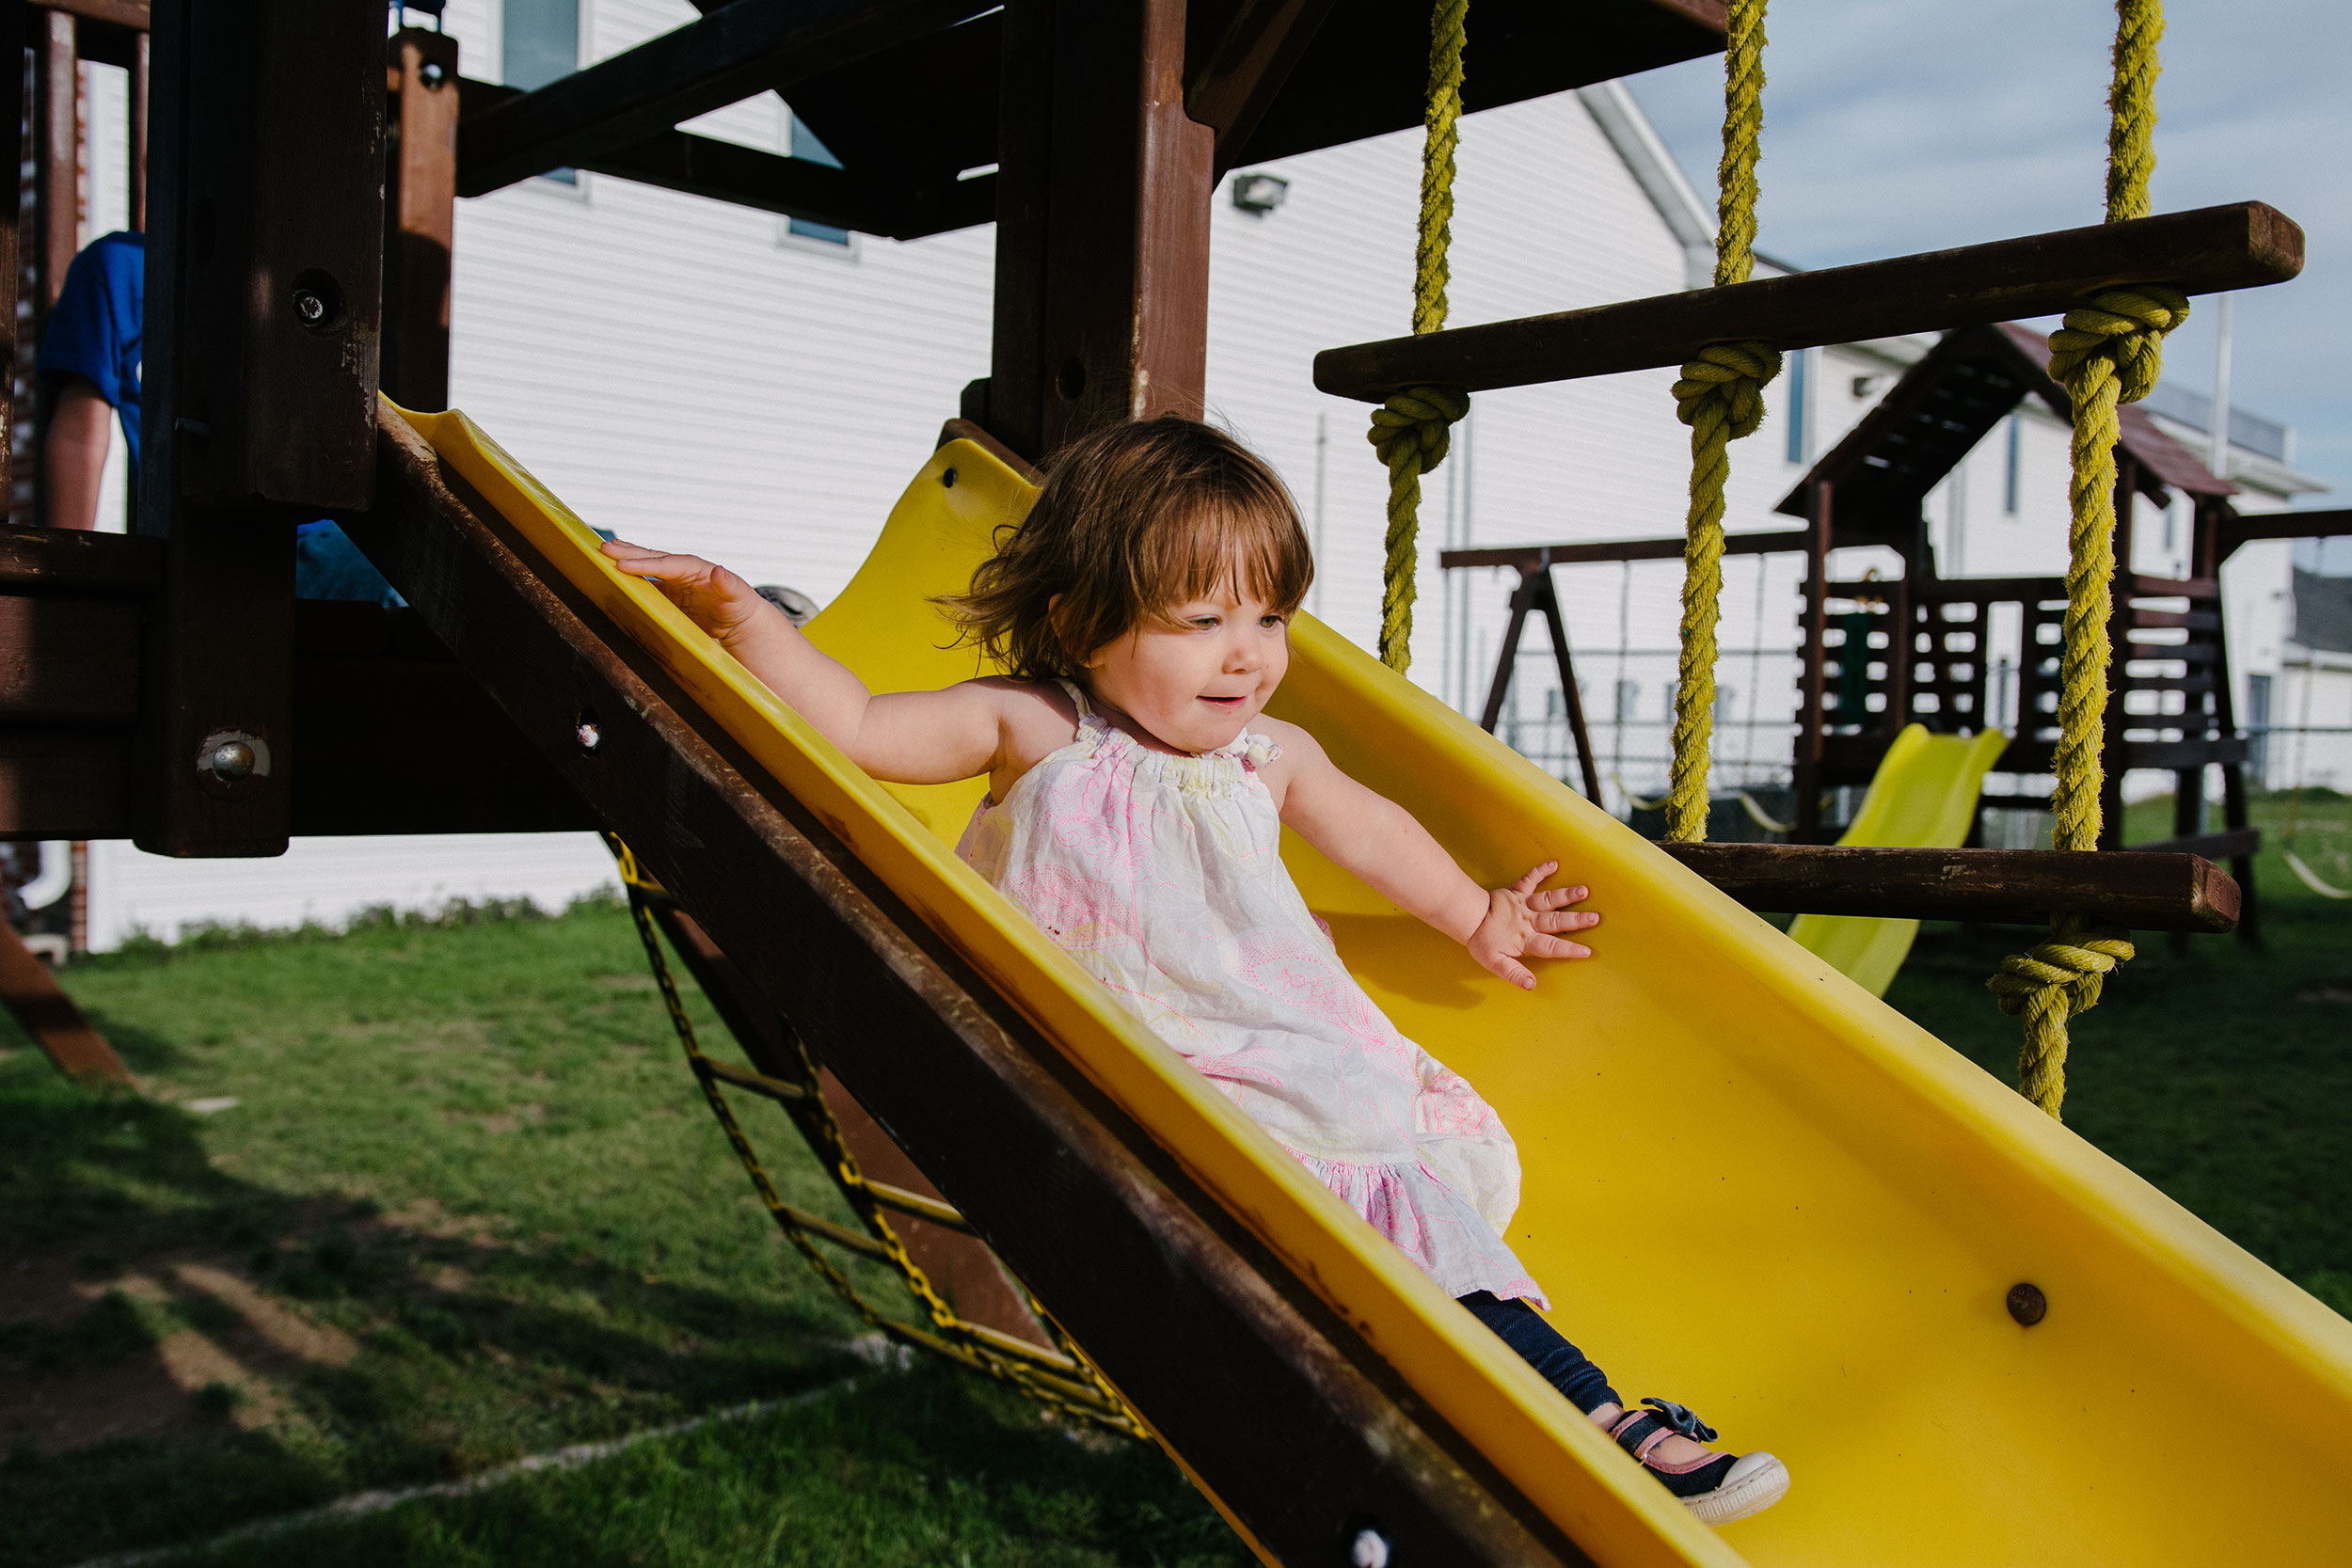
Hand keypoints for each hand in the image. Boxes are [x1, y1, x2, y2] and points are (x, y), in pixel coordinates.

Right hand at [601, 539, 777, 650]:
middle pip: (652, 559)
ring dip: (625, 560)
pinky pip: (646, 585)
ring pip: (646, 568)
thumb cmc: (740, 605)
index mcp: (695, 568)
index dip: (645, 564)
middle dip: (629, 554)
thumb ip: (729, 585)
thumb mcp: (739, 596)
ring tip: (604, 552)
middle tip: (604, 548)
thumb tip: (719, 571)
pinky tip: (614, 574)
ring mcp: (673, 583)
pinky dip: (630, 580)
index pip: (667, 564)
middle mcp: (681, 571)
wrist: (738, 618)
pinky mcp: (668, 596)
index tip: (623, 563)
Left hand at [1466, 861, 1596, 990]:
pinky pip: (1530, 879)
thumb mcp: (1495, 963)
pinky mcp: (1516, 891)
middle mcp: (1528, 921)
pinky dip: (1541, 870)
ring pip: (1548, 899)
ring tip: (1584, 890)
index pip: (1550, 946)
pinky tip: (1554, 863)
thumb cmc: (1482, 942)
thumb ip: (1514, 973)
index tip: (1586, 951)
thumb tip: (1531, 984)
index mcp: (1525, 940)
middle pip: (1555, 921)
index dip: (1568, 949)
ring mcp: (1523, 904)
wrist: (1467, 917)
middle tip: (1595, 917)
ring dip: (1566, 895)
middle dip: (1576, 920)